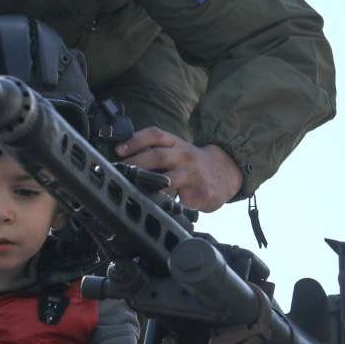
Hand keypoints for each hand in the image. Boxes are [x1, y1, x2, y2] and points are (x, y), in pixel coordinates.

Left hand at [116, 127, 241, 211]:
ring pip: (168, 179)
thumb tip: (123, 157)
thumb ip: (155, 151)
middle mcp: (185, 156)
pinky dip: (165, 205)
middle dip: (136, 163)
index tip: (118, 150)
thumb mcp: (177, 150)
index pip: (155, 135)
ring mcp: (193, 175)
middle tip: (120, 171)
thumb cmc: (191, 162)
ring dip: (147, 184)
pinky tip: (154, 208)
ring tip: (131, 189)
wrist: (226, 172)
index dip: (135, 140)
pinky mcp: (200, 193)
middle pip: (158, 156)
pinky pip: (180, 201)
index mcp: (176, 143)